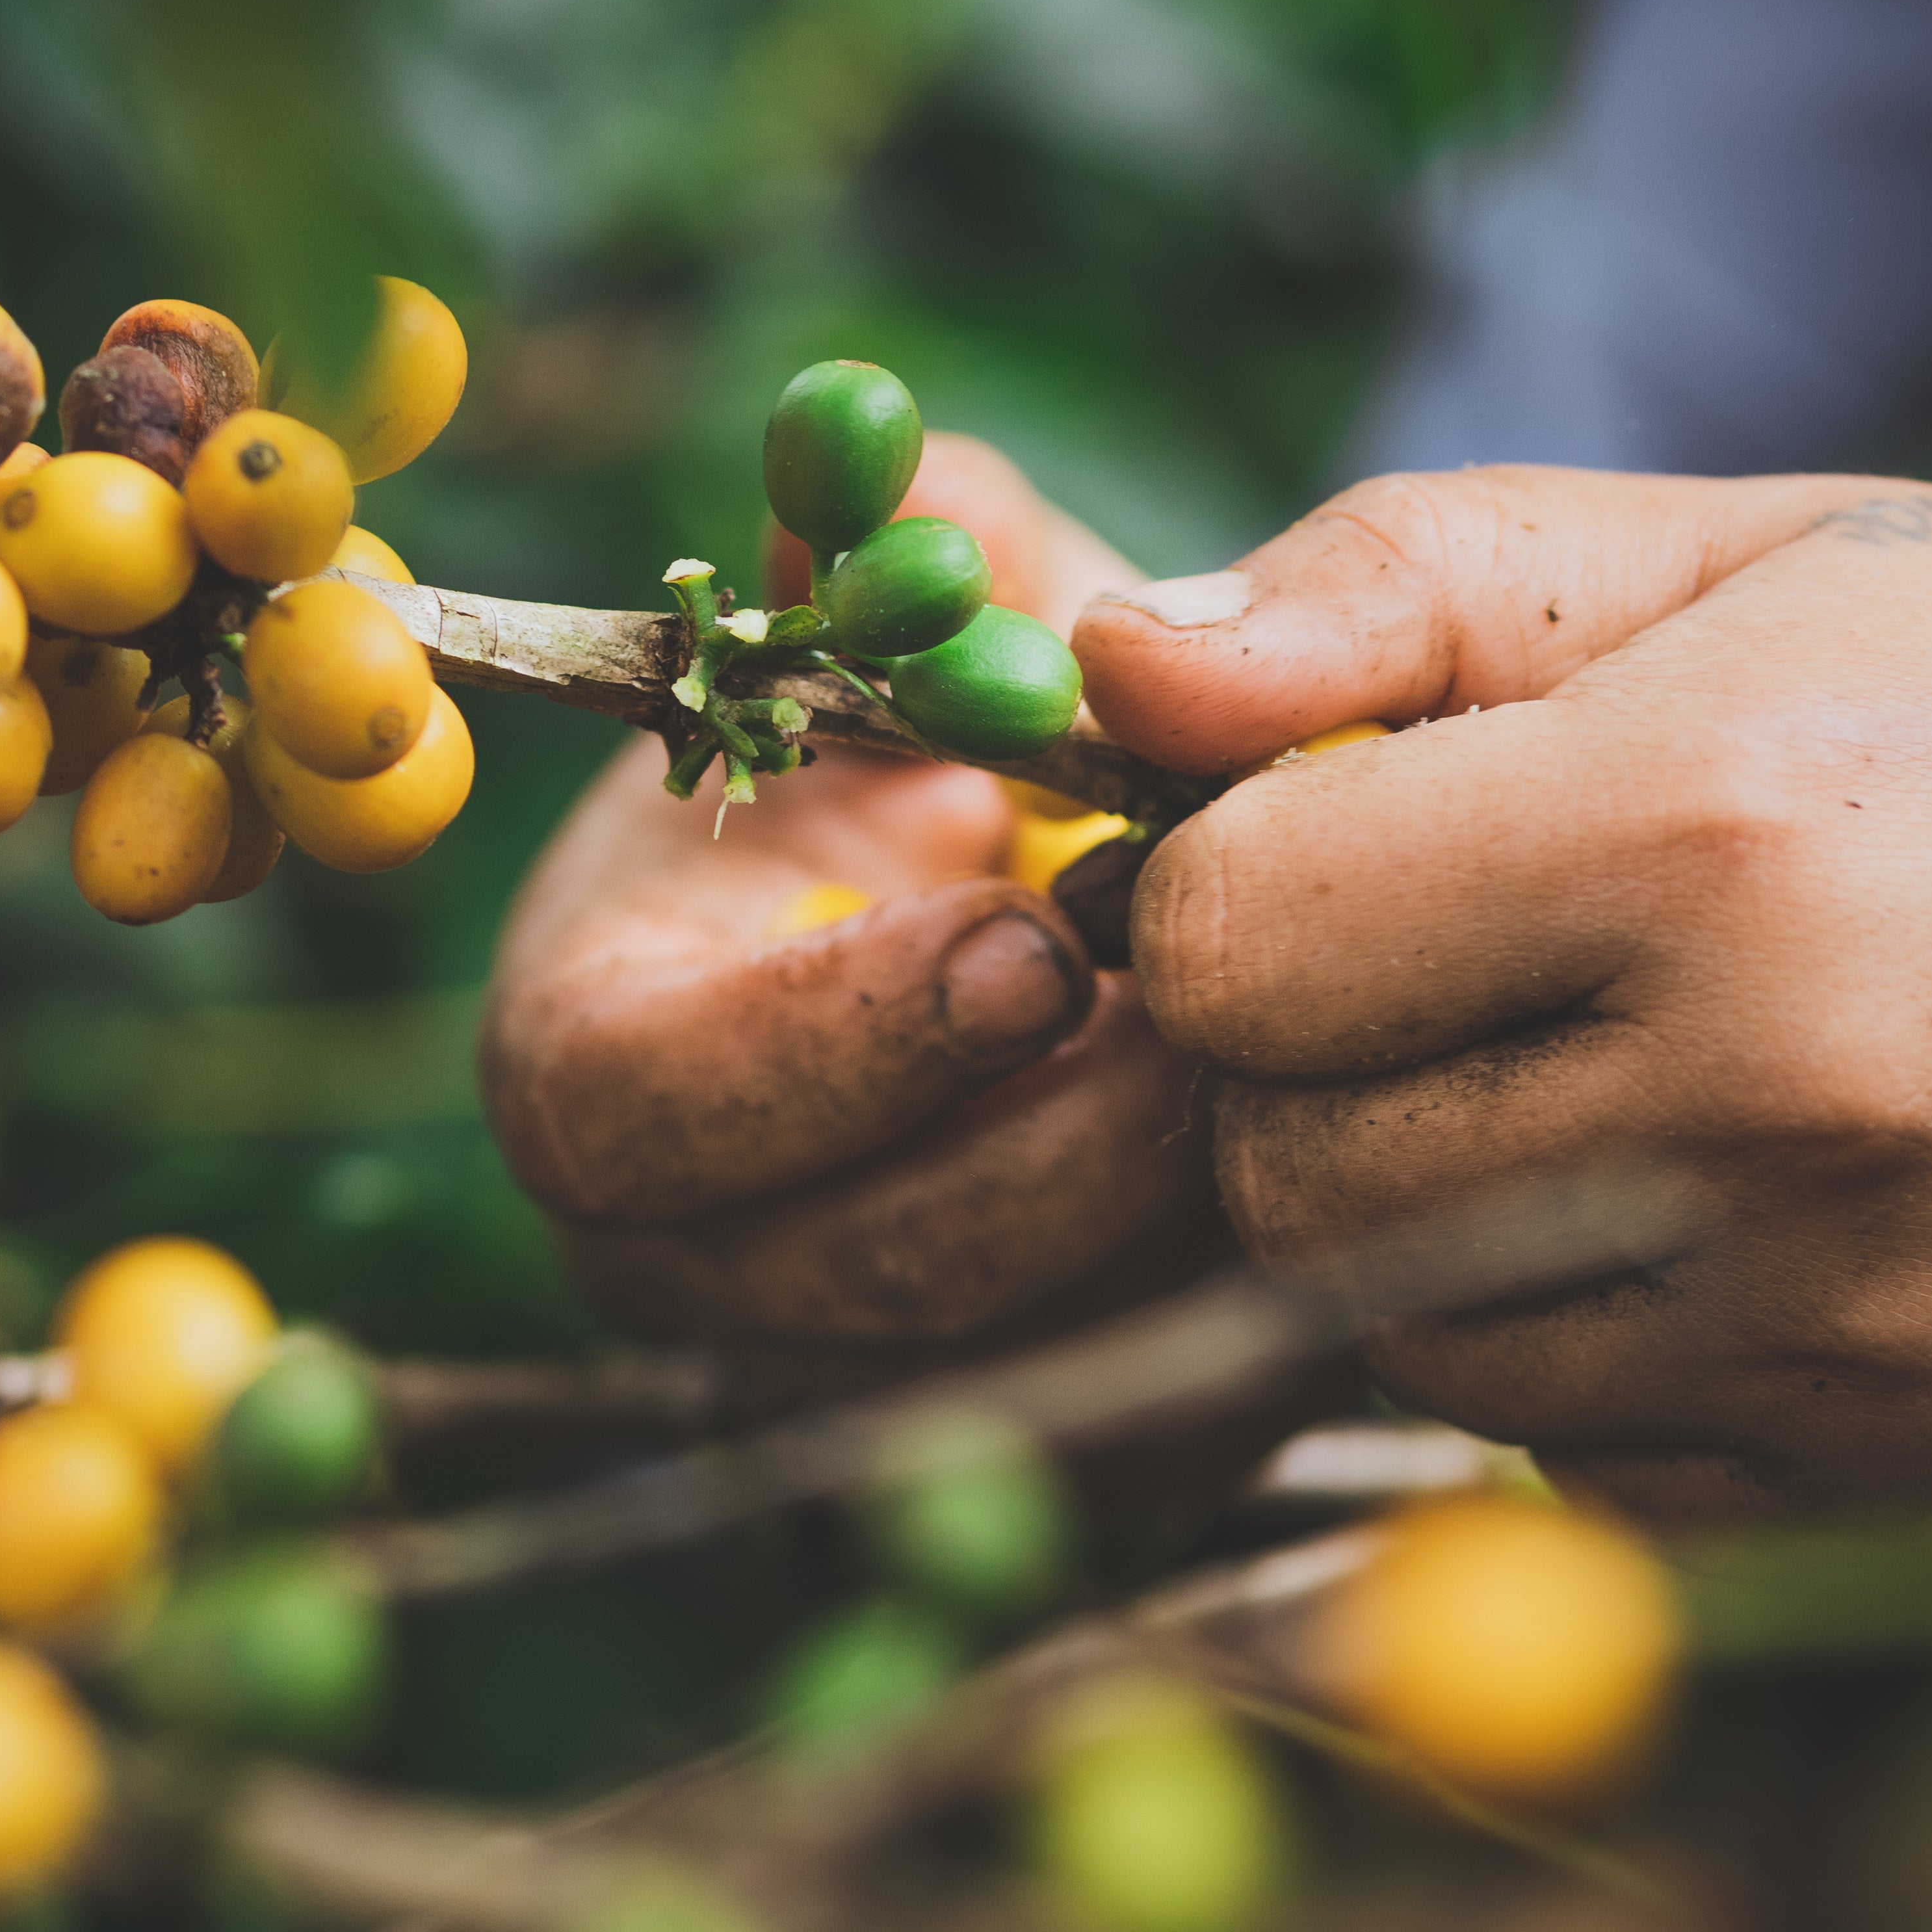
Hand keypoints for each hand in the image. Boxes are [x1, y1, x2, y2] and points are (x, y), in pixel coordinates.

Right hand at [482, 438, 1233, 1396]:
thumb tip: (894, 464)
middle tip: (1231, 1008)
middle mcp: (688, 1251)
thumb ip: (925, 541)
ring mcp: (846, 1386)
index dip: (824, 1039)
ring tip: (1307, 1053)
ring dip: (1175, 1219)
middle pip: (850, 1274)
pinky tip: (1332, 1158)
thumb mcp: (956, 623)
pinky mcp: (1016, 1467)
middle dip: (1058, 1143)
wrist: (1075, 921)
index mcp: (599, 1049)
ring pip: (1017, 1372)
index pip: (636, 1102)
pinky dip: (1245, 1306)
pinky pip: (1141, 1437)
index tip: (1024, 942)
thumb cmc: (987, 758)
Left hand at [1074, 467, 1931, 1518]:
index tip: (1317, 843)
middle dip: (1291, 1068)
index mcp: (1705, 833)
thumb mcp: (1749, 556)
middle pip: (1273, 1167)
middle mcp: (1765, 1106)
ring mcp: (1837, 1320)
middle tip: (1434, 969)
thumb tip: (1112, 665)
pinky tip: (1684, 1210)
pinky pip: (1559, 1452)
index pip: (1221, 949)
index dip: (1218, 888)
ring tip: (1572, 1074)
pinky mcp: (1886, 1461)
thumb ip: (1394, 584)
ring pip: (1391, 1330)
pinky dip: (1559, 1345)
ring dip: (1406, 1213)